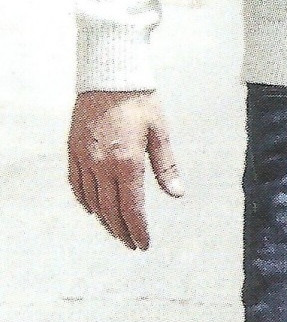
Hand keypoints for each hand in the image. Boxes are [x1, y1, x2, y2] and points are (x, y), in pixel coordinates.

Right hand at [68, 90, 183, 251]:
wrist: (109, 76)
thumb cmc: (140, 101)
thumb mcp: (160, 132)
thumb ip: (166, 166)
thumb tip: (177, 194)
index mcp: (127, 162)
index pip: (131, 209)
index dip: (138, 230)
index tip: (144, 244)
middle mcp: (102, 165)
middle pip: (110, 210)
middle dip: (122, 231)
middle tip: (132, 244)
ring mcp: (84, 158)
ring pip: (92, 201)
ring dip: (104, 220)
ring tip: (116, 230)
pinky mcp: (73, 150)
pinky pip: (76, 184)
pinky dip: (85, 201)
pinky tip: (93, 209)